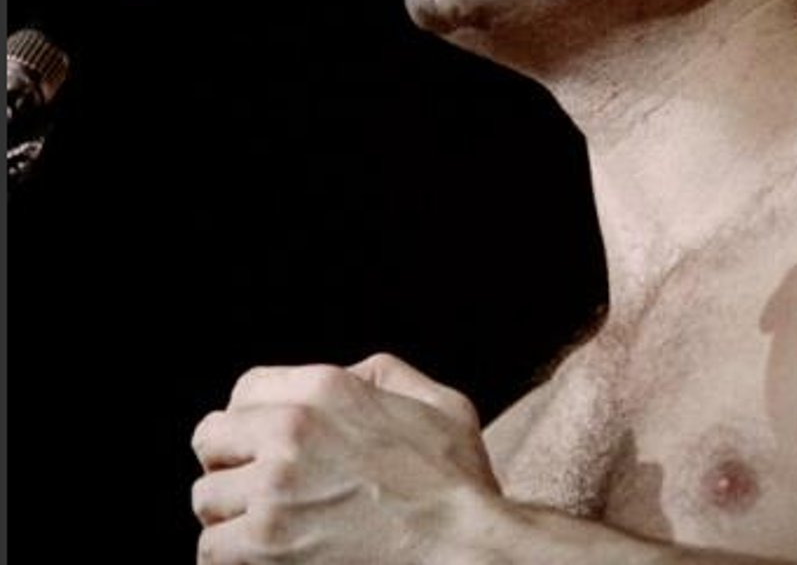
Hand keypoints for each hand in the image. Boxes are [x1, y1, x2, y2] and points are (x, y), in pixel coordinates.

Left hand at [191, 353, 500, 563]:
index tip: (264, 446)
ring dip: (231, 517)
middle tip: (256, 488)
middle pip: (210, 438)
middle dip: (230, 463)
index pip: (244, 391)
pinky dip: (231, 559)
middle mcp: (292, 428)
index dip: (251, 420)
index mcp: (327, 387)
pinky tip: (266, 558)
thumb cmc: (459, 483)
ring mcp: (274, 489)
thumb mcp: (438, 404)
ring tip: (268, 528)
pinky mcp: (265, 545)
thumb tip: (349, 376)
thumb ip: (384, 378)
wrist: (465, 550)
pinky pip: (210, 550)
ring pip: (206, 498)